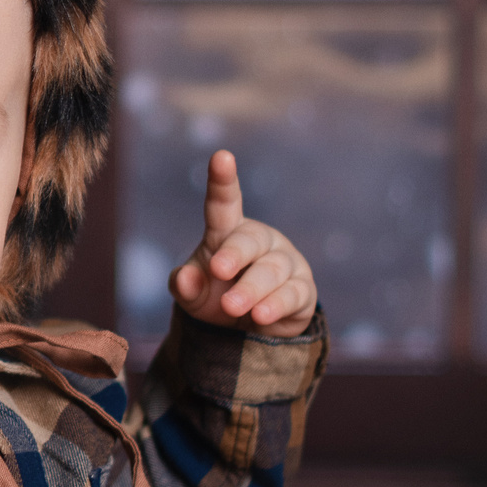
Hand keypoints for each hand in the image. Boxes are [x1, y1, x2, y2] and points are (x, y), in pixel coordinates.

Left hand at [169, 150, 316, 336]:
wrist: (246, 330)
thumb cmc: (216, 296)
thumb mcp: (193, 295)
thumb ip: (184, 285)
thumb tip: (185, 277)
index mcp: (228, 232)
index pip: (224, 203)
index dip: (223, 180)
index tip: (221, 157)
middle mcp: (260, 241)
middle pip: (249, 240)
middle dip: (234, 254)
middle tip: (218, 270)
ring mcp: (285, 263)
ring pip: (271, 270)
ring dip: (250, 290)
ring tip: (233, 307)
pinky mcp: (302, 290)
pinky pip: (292, 294)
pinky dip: (275, 305)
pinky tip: (260, 316)